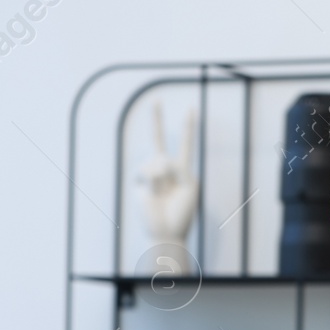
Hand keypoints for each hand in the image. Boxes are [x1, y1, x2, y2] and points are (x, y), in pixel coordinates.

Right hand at [139, 100, 198, 244]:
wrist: (166, 229)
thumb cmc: (182, 211)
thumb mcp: (189, 185)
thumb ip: (176, 166)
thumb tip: (158, 158)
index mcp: (183, 169)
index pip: (185, 144)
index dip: (187, 127)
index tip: (190, 109)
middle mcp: (166, 168)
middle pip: (158, 139)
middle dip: (156, 120)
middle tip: (156, 100)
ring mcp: (151, 173)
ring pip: (157, 159)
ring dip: (162, 174)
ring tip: (163, 190)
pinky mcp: (139, 180)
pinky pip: (146, 170)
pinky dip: (152, 179)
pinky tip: (152, 191)